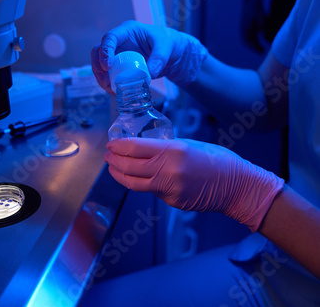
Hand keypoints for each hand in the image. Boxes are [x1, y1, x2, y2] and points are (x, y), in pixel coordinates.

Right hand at [91, 20, 207, 93]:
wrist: (171, 53)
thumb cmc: (168, 43)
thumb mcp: (166, 47)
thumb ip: (159, 58)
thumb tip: (149, 74)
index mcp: (127, 31)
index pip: (109, 38)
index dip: (105, 52)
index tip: (107, 66)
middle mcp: (118, 41)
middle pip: (98, 51)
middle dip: (98, 67)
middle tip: (106, 81)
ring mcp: (117, 53)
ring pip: (99, 63)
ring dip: (100, 77)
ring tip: (109, 89)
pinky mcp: (118, 65)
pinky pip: (107, 74)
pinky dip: (108, 83)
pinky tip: (113, 91)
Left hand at [104, 138, 283, 231]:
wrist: (238, 186)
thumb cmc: (218, 161)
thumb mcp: (189, 144)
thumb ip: (164, 148)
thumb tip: (143, 150)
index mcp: (173, 151)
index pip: (135, 148)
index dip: (118, 146)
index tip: (111, 144)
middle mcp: (168, 171)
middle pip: (129, 166)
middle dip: (114, 161)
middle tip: (108, 155)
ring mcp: (169, 189)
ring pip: (134, 183)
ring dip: (119, 175)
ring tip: (114, 168)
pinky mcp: (172, 201)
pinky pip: (151, 191)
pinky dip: (141, 183)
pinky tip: (138, 177)